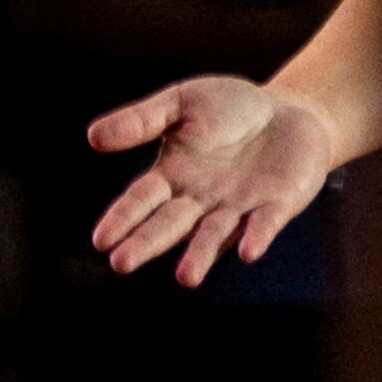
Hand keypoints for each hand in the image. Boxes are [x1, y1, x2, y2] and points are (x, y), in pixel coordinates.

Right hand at [84, 75, 337, 285]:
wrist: (290, 112)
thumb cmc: (229, 108)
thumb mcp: (181, 103)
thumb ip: (141, 120)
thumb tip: (92, 137)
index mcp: (173, 175)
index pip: (141, 200)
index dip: (122, 218)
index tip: (101, 240)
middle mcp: (201, 200)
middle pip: (169, 224)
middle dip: (147, 243)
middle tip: (121, 263)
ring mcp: (238, 207)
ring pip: (213, 236)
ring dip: (200, 256)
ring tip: (186, 277)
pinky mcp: (276, 206)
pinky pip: (264, 224)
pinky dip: (256, 237)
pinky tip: (247, 253)